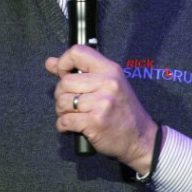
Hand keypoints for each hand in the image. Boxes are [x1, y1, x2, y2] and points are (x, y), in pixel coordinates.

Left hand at [45, 45, 158, 174]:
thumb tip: (50, 62)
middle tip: (70, 103)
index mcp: (110, 69)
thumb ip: (79, 72)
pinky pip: (65, 120)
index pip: (77, 52)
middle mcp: (107, 83)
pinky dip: (62, 125)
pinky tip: (70, 127)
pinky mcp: (95, 122)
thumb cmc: (122, 110)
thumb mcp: (107, 84)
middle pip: (65, 82)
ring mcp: (102, 103)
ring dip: (62, 111)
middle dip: (61, 94)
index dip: (63, 63)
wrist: (141, 139)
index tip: (63, 74)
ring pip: (63, 102)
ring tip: (72, 115)